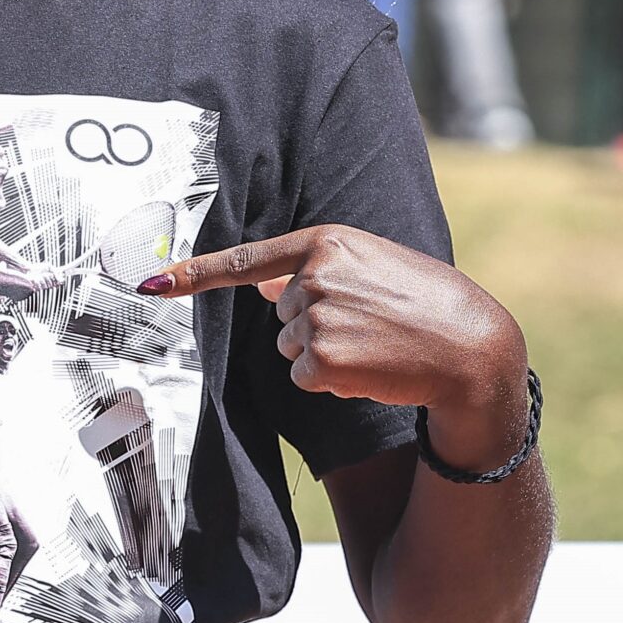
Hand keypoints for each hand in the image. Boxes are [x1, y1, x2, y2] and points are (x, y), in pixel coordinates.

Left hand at [145, 226, 526, 419]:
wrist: (470, 347)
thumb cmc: (427, 303)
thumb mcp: (375, 265)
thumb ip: (321, 268)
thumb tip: (265, 288)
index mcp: (327, 241)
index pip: (247, 259)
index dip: (195, 272)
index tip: (153, 282)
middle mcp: (314, 276)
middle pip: (280, 314)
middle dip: (315, 324)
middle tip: (369, 325)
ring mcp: (315, 318)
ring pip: (291, 347)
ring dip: (324, 353)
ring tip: (374, 343)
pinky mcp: (321, 361)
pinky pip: (304, 377)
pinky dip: (330, 381)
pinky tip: (368, 368)